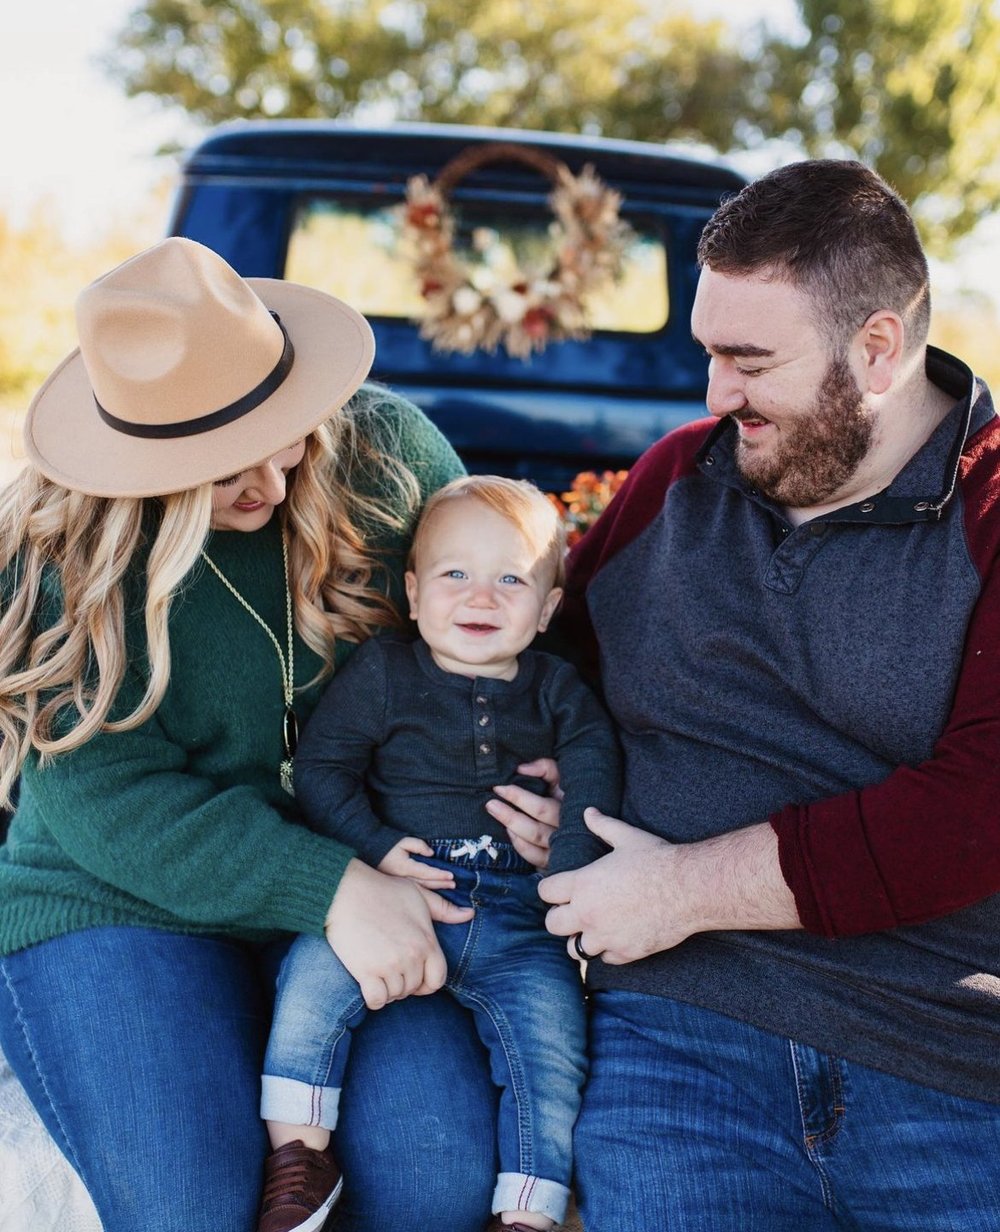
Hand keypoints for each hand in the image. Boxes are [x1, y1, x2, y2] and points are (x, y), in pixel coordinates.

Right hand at [325, 859, 472, 1009]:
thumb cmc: (382, 890)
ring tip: (378, 972)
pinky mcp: (367, 972)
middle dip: (404, 984)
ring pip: (395, 995)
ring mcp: (390, 965)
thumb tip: (469, 915)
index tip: (416, 979)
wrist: (345, 891)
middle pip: (414, 988)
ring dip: (387, 989)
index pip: (438, 979)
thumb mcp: (418, 894)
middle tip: (391, 969)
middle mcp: (412, 957)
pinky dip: (373, 998)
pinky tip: (368, 984)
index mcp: (427, 941)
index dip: (428, 983)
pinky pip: (376, 1001)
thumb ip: (444, 909)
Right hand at [378, 836, 455, 889]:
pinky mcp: (398, 884)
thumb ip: (418, 845)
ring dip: (436, 887)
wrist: (370, 850)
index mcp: (405, 867)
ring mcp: (400, 882)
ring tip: (448, 886)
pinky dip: (427, 889)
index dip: (439, 874)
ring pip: (421, 887)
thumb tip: (430, 853)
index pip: (426, 872)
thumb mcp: (403, 841)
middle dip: (441, 883)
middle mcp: (403, 878)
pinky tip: (434, 888)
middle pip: (426, 882)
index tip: (451, 875)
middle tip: (454, 884)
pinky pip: (415, 888)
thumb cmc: (388, 844)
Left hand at [485, 757, 562, 867]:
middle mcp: (568, 831)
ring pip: (534, 842)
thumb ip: (546, 768)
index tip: (500, 788)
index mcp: (571, 809)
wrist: (587, 823)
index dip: (519, 798)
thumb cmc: (568, 794)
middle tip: (490, 803)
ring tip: (494, 812)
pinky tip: (510, 832)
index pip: (542, 808)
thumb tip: (522, 769)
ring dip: (512, 827)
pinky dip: (521, 845)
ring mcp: (562, 848)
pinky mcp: (555, 860)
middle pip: (536, 829)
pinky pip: (536, 857)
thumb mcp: (562, 778)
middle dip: (510, 816)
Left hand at [539, 809, 800, 964]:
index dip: (551, 889)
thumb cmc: (657, 859)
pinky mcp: (626, 953)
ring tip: (593, 927)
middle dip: (560, 917)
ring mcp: (606, 936)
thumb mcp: (627, 837)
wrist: (689, 888)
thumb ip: (603, 825)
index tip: (560, 889)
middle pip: (552, 924)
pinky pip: (605, 958)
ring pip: (575, 949)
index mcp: (583, 883)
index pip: (545, 892)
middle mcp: (588, 913)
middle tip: (573, 911)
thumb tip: (589, 812)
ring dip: (582, 938)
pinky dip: (608, 950)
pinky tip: (617, 936)